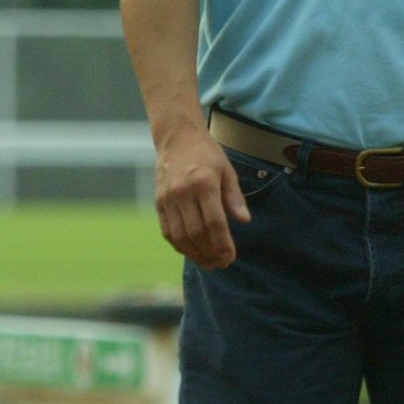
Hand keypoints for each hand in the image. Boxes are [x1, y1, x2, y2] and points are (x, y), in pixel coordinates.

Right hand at [155, 124, 250, 269]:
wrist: (176, 138)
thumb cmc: (206, 154)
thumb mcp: (227, 170)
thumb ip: (234, 197)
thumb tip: (244, 221)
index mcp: (204, 182)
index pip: (214, 222)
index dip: (223, 244)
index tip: (230, 258)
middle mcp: (183, 191)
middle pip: (196, 232)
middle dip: (209, 253)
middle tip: (220, 264)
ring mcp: (168, 198)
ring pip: (180, 235)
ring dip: (194, 254)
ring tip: (207, 263)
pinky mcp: (158, 202)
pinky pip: (168, 231)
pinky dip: (180, 245)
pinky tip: (191, 252)